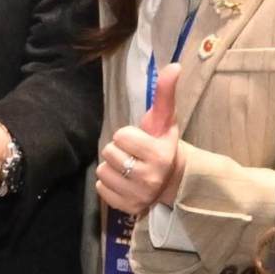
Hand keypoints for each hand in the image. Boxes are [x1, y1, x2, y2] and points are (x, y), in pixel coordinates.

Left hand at [91, 60, 189, 217]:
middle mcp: (149, 178)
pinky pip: (101, 188)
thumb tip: (173, 65)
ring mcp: (137, 196)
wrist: (172, 180)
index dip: (127, 135)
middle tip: (134, 155)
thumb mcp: (165, 120)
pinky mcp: (127, 208)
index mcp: (159, 155)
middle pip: (109, 152)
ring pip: (103, 170)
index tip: (140, 142)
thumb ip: (165, 93)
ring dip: (112, 166)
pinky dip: (109, 183)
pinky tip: (124, 181)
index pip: (120, 136)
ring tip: (129, 168)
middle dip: (119, 150)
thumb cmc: (163, 145)